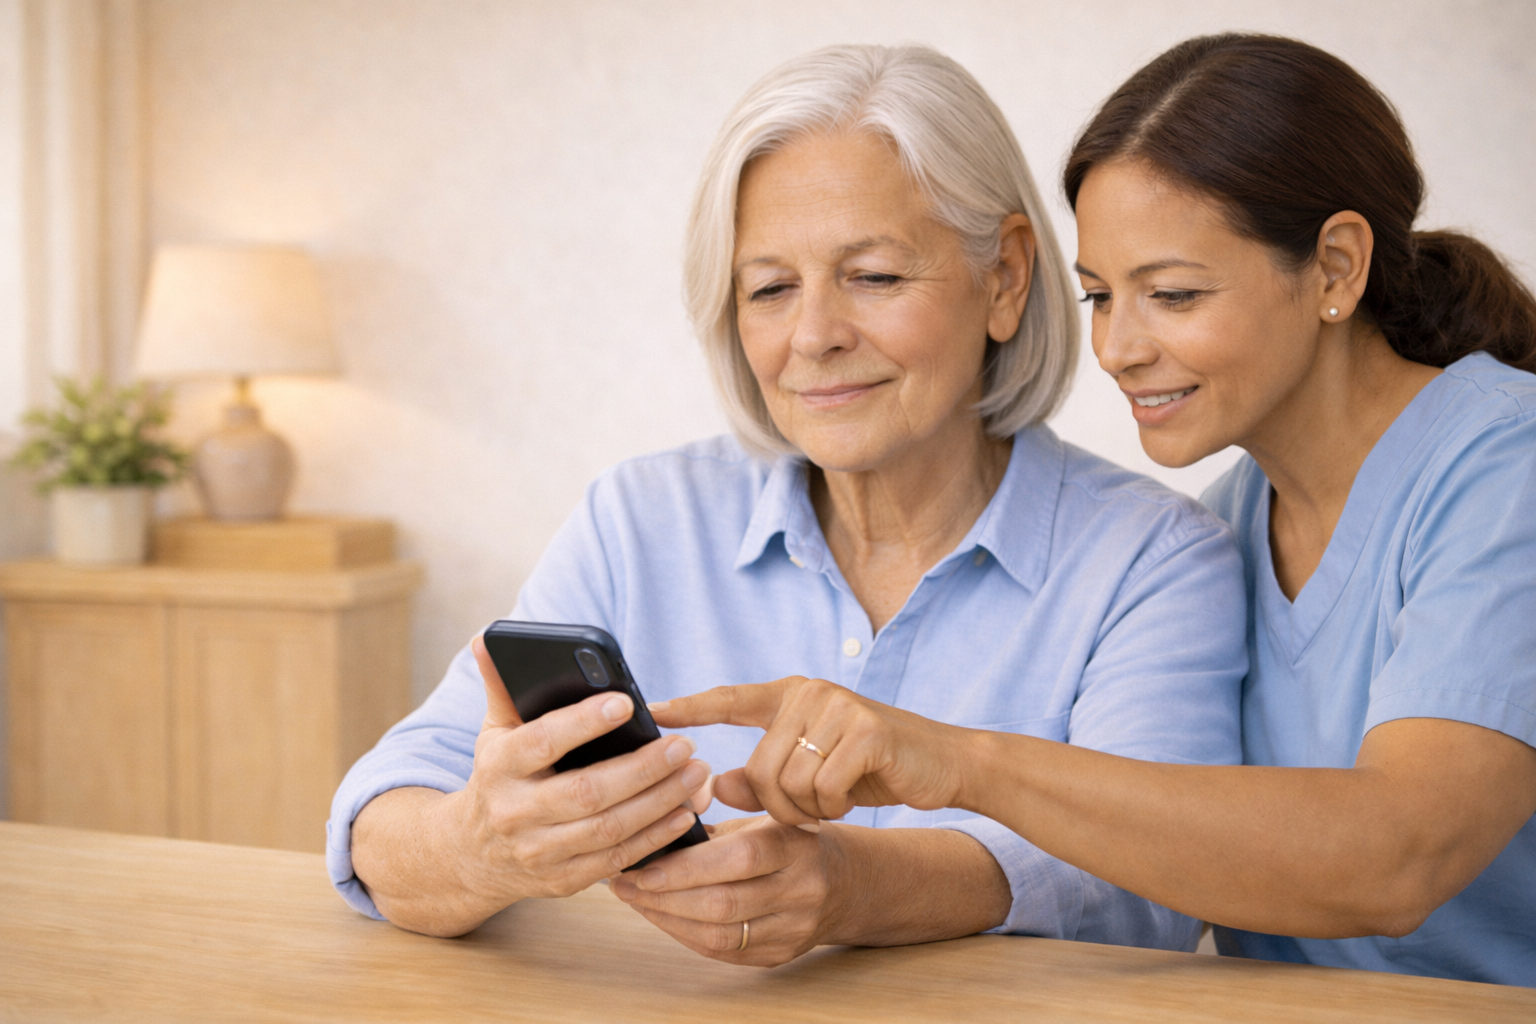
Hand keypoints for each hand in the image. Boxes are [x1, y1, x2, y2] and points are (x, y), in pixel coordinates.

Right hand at [448, 635, 713, 905]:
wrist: (473, 855)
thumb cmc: (498, 778)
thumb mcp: (495, 732)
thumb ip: (502, 687)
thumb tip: (487, 639)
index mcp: (498, 766)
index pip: (543, 741)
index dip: (583, 723)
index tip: (625, 703)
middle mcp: (515, 813)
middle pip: (586, 792)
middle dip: (642, 769)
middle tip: (685, 745)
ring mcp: (539, 852)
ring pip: (608, 830)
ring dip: (659, 802)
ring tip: (697, 772)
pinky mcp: (563, 880)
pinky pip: (616, 861)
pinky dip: (655, 839)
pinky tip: (684, 813)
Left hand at [610, 816, 840, 966]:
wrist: (846, 883)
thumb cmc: (791, 840)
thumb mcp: (767, 812)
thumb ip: (720, 811)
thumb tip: (660, 808)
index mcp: (796, 844)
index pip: (739, 857)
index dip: (687, 865)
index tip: (645, 865)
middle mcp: (801, 890)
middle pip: (724, 902)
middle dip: (665, 896)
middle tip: (625, 883)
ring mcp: (794, 928)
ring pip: (720, 935)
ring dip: (667, 919)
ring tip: (635, 900)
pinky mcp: (781, 955)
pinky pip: (723, 953)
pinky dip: (685, 935)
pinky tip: (662, 916)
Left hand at [649, 676, 975, 826]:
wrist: (944, 764)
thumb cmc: (872, 768)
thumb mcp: (811, 771)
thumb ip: (763, 774)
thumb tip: (717, 785)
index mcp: (791, 696)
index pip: (730, 698)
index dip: (690, 707)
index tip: (653, 710)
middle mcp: (810, 693)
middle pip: (758, 769)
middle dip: (782, 804)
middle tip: (814, 806)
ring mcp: (838, 707)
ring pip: (788, 784)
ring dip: (811, 808)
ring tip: (837, 797)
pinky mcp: (865, 731)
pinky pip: (823, 790)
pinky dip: (837, 807)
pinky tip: (856, 794)